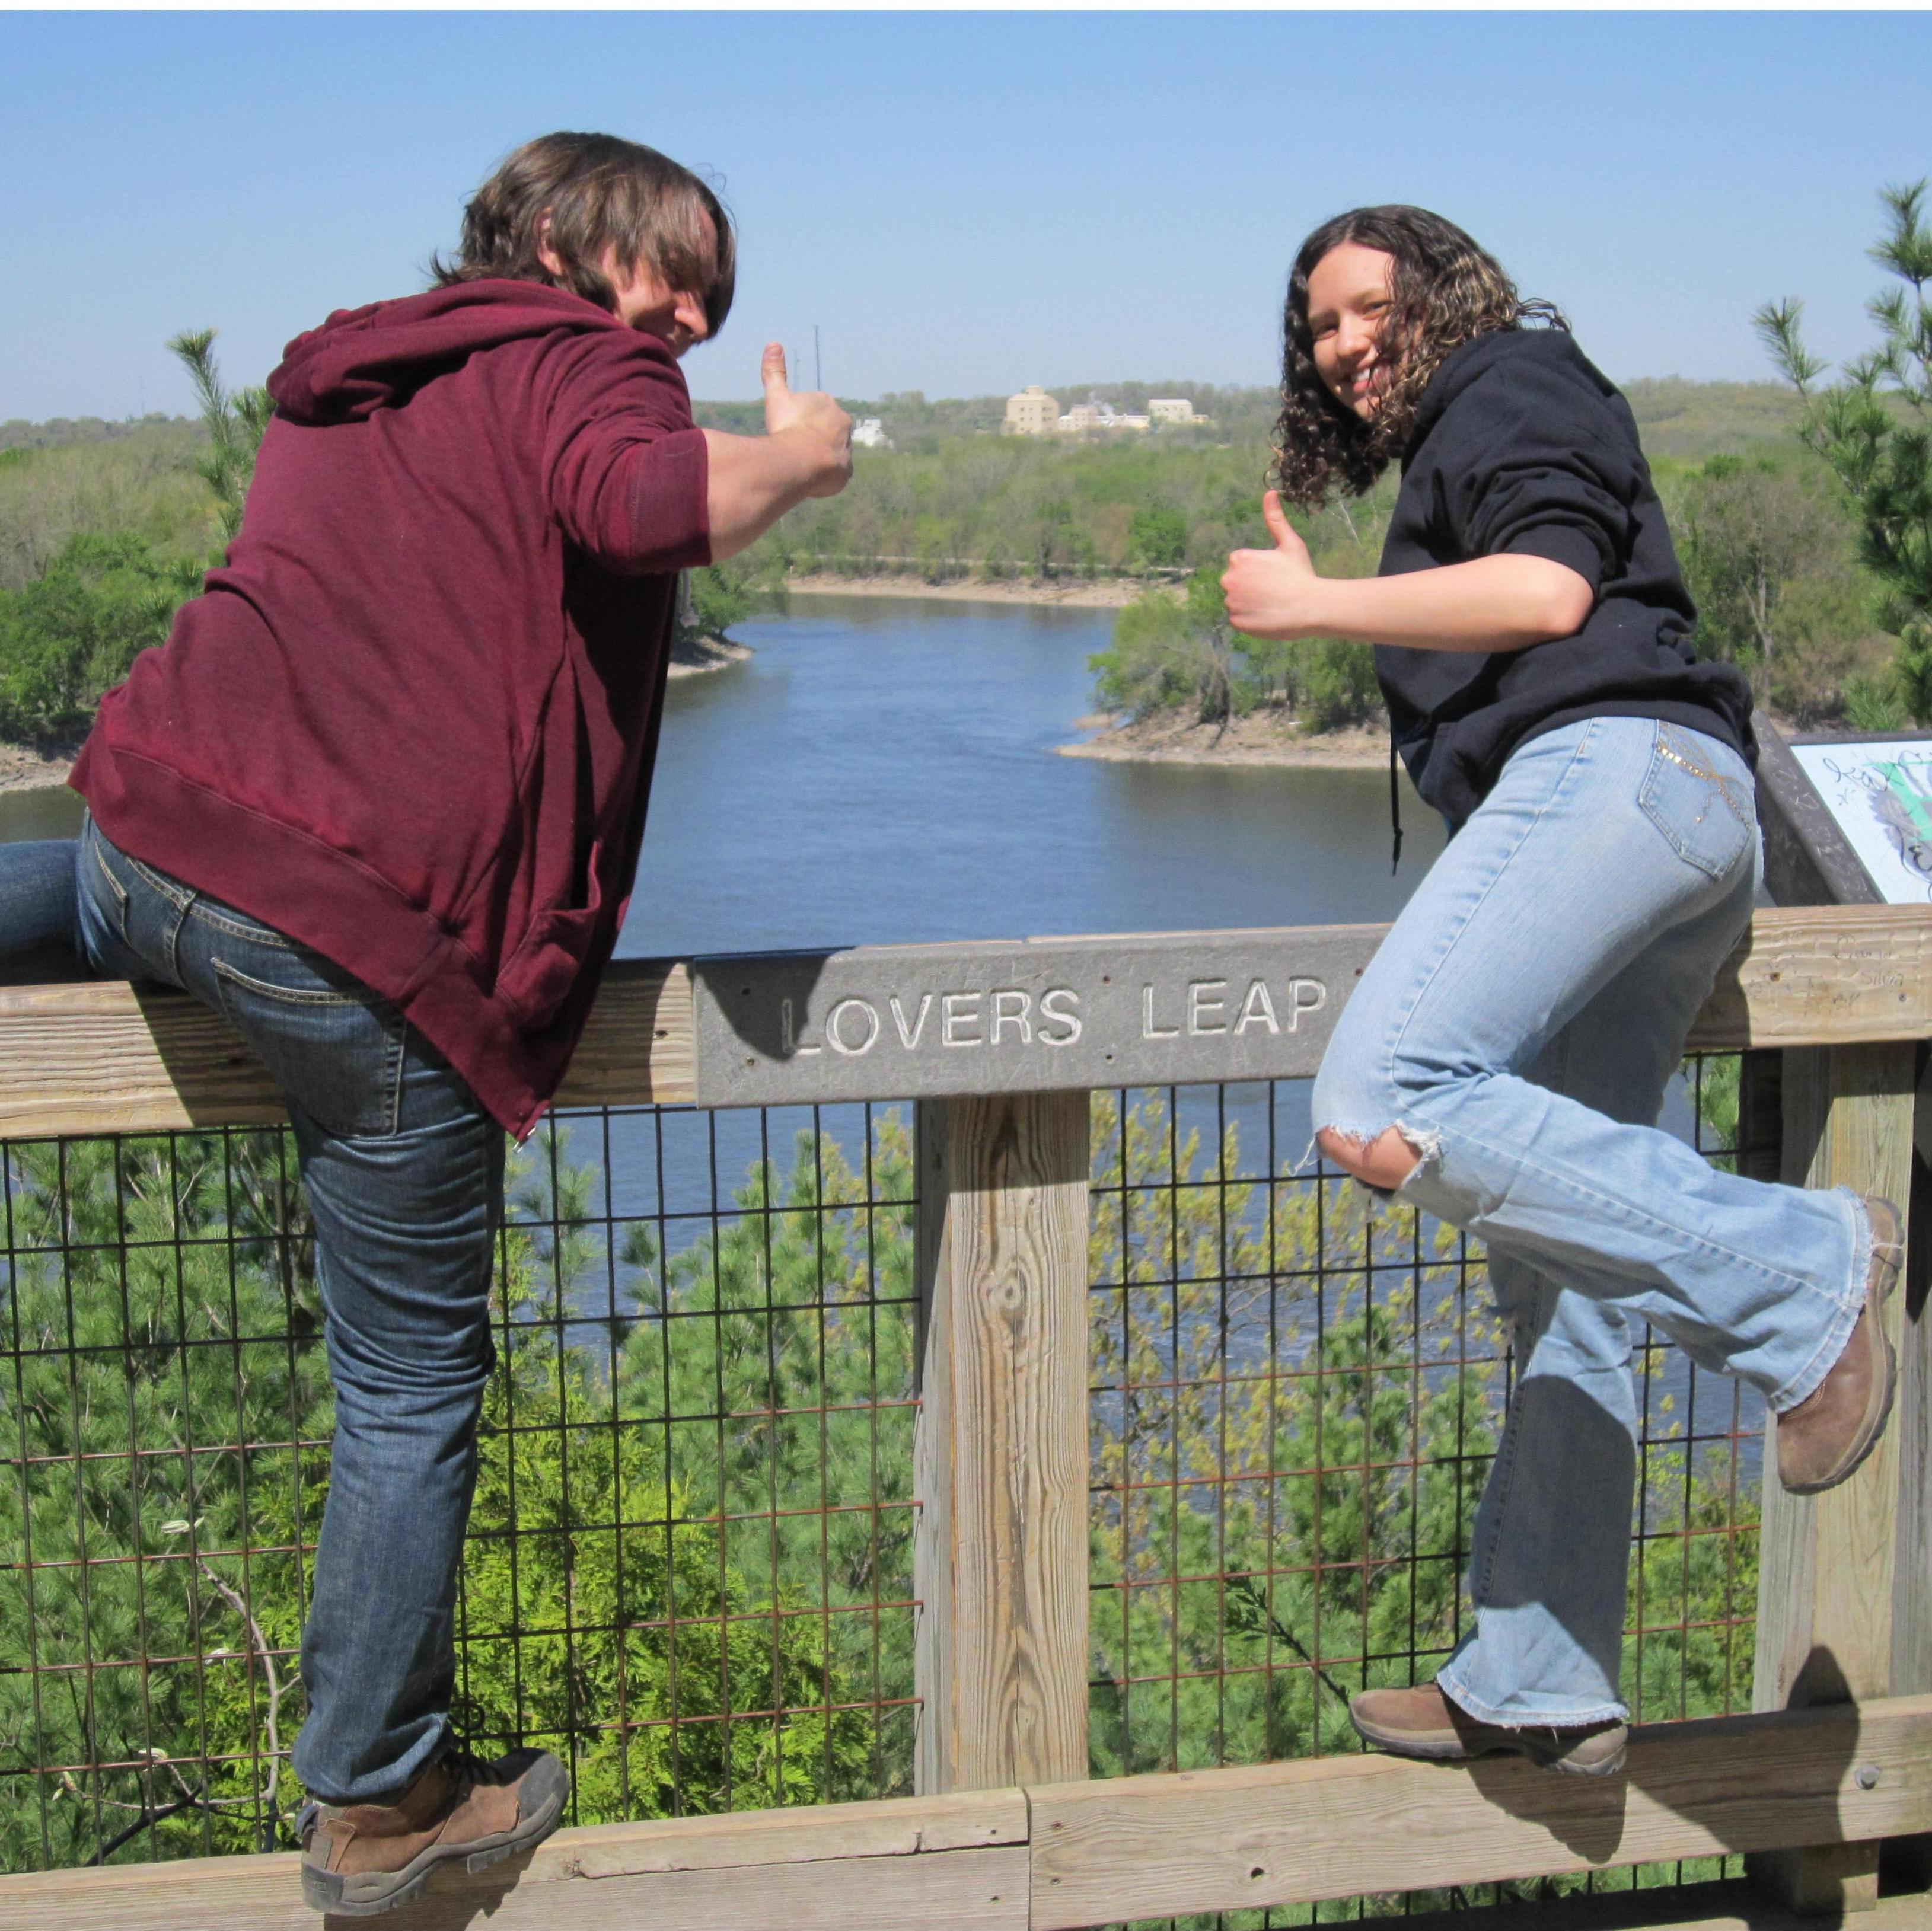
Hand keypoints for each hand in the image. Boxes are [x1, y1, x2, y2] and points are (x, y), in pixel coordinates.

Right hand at [761, 344, 851, 497]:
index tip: (788, 428)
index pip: (813, 409)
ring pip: (831, 450)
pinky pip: (836, 472)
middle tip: (793, 447)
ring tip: (801, 463)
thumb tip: (773, 343)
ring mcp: (847, 447)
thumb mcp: (777, 397)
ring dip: (819, 456)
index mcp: (827, 403)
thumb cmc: (788, 427)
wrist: (802, 461)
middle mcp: (843, 422)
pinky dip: (825, 475)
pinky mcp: (846, 471)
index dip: (798, 419)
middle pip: (824, 429)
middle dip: (811, 437)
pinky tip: (811, 478)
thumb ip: (774, 372)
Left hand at [1220, 492, 1328, 639]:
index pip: (1241, 566)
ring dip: (1250, 605)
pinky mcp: (1236, 622)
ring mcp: (1231, 603)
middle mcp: (1229, 579)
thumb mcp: (1289, 543)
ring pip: (1237, 603)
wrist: (1310, 606)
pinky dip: (1251, 620)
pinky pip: (1239, 620)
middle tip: (1274, 592)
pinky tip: (1267, 617)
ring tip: (1272, 605)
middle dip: (1251, 588)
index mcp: (1238, 559)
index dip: (1258, 572)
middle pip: (1236, 584)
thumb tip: (1270, 492)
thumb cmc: (1301, 574)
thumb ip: (1275, 519)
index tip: (1274, 577)